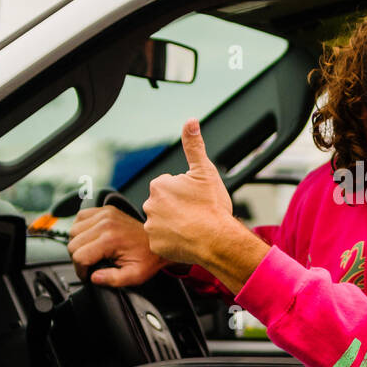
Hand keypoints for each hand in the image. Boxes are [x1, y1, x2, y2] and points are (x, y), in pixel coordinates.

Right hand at [67, 205, 166, 286]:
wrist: (159, 242)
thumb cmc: (148, 258)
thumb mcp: (134, 276)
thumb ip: (112, 279)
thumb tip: (94, 277)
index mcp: (111, 239)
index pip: (79, 256)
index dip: (81, 271)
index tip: (88, 275)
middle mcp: (106, 223)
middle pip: (73, 244)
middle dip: (78, 259)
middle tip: (89, 266)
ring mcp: (105, 214)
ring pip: (73, 230)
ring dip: (78, 244)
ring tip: (90, 252)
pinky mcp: (105, 210)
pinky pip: (80, 218)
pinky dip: (80, 229)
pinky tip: (90, 238)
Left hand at [142, 119, 238, 267]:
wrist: (217, 240)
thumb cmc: (212, 207)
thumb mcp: (205, 171)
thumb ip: (194, 146)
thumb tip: (190, 122)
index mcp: (160, 185)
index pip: (169, 185)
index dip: (185, 191)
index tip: (197, 198)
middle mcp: (150, 205)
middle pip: (164, 203)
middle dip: (177, 207)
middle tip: (196, 213)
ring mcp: (151, 226)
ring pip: (163, 222)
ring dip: (175, 224)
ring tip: (194, 227)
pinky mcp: (155, 245)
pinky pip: (162, 241)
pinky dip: (173, 241)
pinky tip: (187, 239)